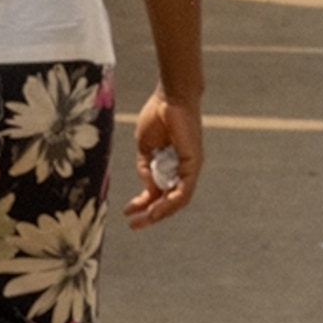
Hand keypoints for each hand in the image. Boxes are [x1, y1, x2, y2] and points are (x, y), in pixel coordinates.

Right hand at [128, 90, 202, 227]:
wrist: (168, 97)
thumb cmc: (157, 116)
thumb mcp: (145, 149)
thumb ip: (146, 170)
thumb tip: (148, 190)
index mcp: (170, 164)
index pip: (161, 192)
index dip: (144, 204)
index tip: (128, 212)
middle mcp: (183, 168)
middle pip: (171, 200)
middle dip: (151, 215)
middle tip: (134, 225)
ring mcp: (190, 166)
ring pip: (178, 199)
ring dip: (160, 212)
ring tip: (143, 220)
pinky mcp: (194, 162)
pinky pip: (185, 188)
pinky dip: (171, 201)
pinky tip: (156, 209)